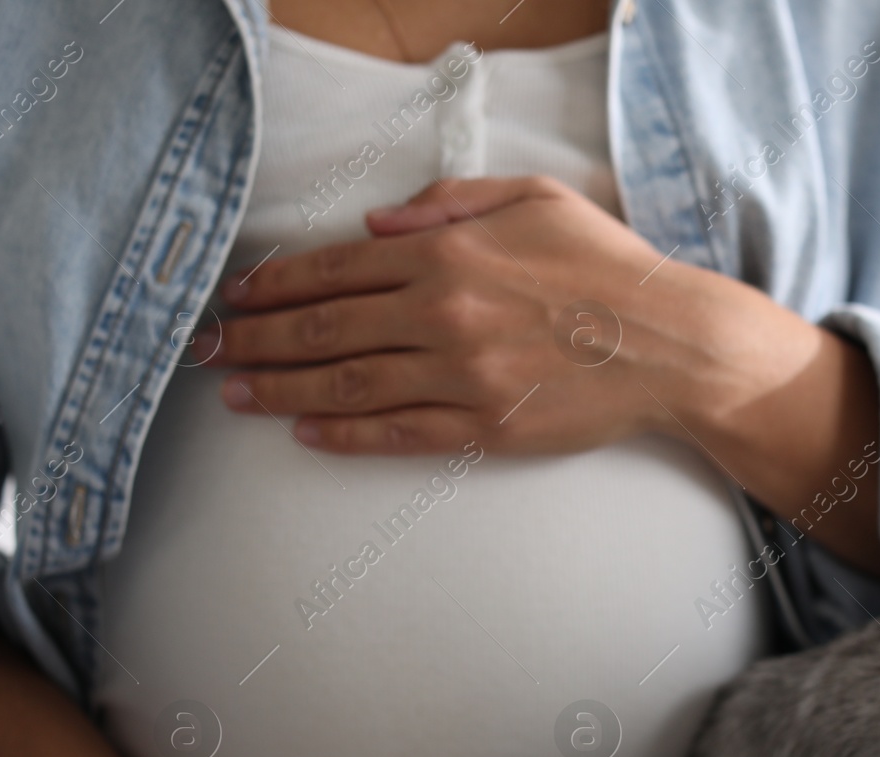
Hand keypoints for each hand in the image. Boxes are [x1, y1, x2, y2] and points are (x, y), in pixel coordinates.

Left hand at [209, 176, 820, 455]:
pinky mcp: (483, 427)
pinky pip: (397, 433)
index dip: (276, 284)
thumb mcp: (534, 199)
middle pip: (323, 329)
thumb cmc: (609, 267)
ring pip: (346, 385)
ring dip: (280, 390)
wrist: (670, 344)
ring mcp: (459, 376)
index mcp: (446, 253)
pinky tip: (306, 433)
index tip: (238, 295)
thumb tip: (377, 222)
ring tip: (237, 393)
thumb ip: (450, 200)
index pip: (336, 268)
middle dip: (255, 338)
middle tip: (209, 349)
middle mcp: (440, 314)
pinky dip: (344, 434)